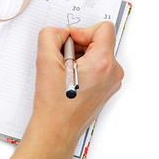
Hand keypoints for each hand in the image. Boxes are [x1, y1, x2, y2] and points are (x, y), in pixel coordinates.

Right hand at [8, 22, 123, 158]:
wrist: (56, 130)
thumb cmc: (55, 105)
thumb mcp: (45, 61)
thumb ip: (50, 36)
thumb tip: (59, 32)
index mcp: (103, 63)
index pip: (104, 28)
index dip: (82, 31)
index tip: (69, 42)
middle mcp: (113, 72)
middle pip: (99, 42)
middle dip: (78, 46)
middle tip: (62, 61)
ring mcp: (111, 82)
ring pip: (97, 54)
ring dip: (79, 57)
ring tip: (64, 73)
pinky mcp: (106, 89)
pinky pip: (97, 68)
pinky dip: (82, 68)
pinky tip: (69, 80)